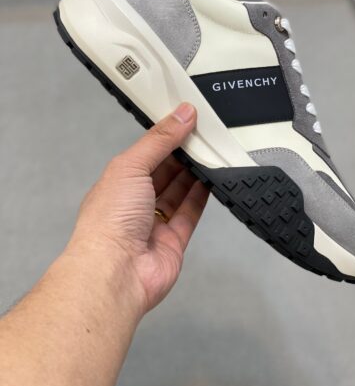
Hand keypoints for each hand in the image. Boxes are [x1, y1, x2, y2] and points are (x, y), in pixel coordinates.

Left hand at [67, 102, 208, 316]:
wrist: (116, 271)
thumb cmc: (110, 219)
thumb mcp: (131, 166)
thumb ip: (160, 140)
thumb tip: (182, 114)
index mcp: (118, 183)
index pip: (145, 154)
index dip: (165, 137)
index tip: (186, 120)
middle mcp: (134, 203)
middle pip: (164, 173)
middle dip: (182, 155)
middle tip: (204, 134)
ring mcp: (154, 224)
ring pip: (178, 193)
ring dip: (194, 173)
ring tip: (212, 151)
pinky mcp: (173, 241)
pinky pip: (190, 214)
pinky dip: (201, 196)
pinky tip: (212, 179)